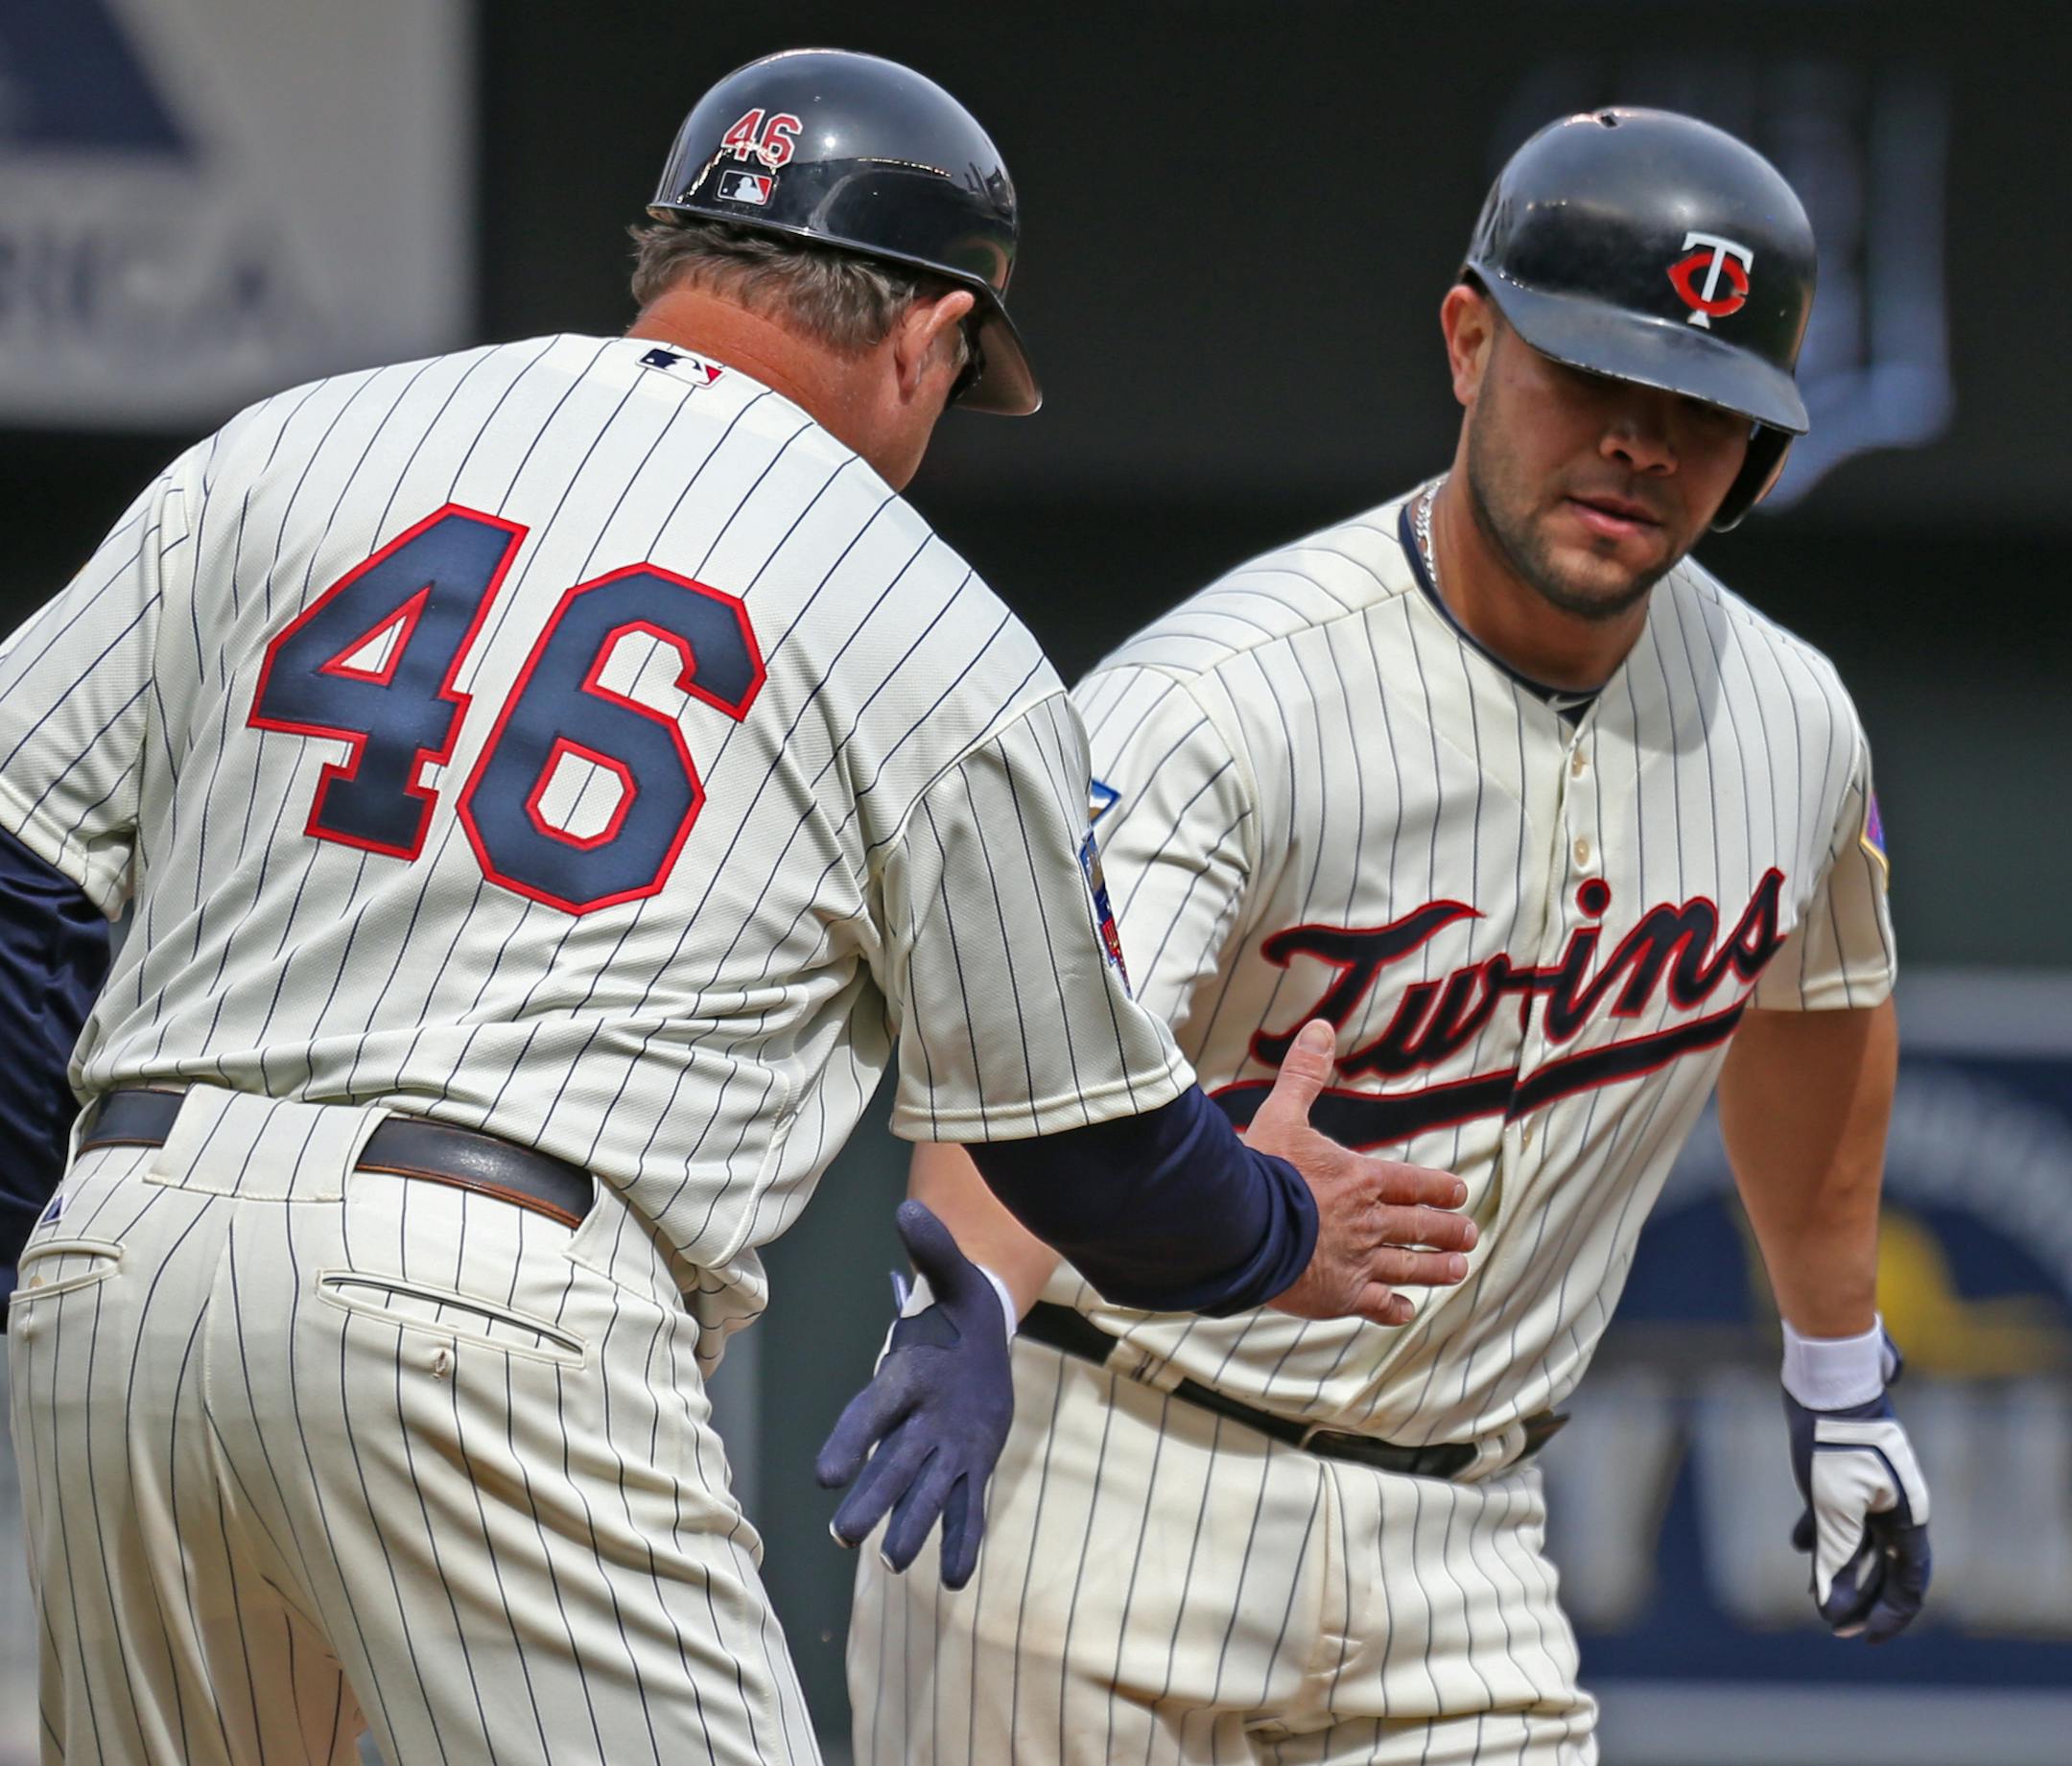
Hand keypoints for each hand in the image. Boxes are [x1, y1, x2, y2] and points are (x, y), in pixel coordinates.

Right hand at [815, 1200, 1015, 1588]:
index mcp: (903, 1376)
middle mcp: (916, 1421)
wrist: (982, 1337)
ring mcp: (942, 1448)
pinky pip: (966, 1508)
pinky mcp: (971, 1465)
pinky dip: (960, 1542)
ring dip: (912, 1527)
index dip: (850, 1440)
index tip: (825, 1473)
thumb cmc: (957, 1305)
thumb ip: (931, 1250)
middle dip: (872, 1498)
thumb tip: (909, 1206)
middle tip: (846, 1535)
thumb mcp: (953, 1274)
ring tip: (897, 1563)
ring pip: (924, 1492)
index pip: (870, 1412)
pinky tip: (953, 1580)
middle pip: (891, 1464)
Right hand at [1247, 1019, 1475, 1326]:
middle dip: (1448, 1230)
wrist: (1244, 1226)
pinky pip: (1375, 1305)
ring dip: (1436, 1268)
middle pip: (1419, 1226)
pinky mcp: (1339, 1294)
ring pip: (1408, 1266)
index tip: (1460, 1193)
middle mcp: (1368, 1222)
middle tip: (1470, 1235)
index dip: (1438, 1188)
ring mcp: (1357, 1262)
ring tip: (1459, 1269)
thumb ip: (1305, 1074)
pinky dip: (1392, 1309)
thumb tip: (1321, 1028)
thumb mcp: (1282, 1113)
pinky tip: (1405, 1311)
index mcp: (1360, 1179)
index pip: (1411, 1183)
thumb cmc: (1262, 1169)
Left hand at [1785, 1334, 1931, 1642]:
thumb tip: (1833, 1610)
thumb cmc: (1832, 1441)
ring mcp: (1872, 1486)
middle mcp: (1897, 1504)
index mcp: (1907, 1516)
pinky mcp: (1846, 1470)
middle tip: (1835, 1627)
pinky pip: (1839, 1514)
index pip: (1910, 1581)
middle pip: (1886, 1566)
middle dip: (1862, 1597)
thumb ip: (1836, 1558)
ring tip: (1813, 1593)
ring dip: (1839, 1568)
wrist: (1826, 1378)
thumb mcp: (1833, 1506)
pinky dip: (1821, 1533)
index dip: (1890, 1613)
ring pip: (1860, 1541)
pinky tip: (1796, 1545)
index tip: (1862, 1637)